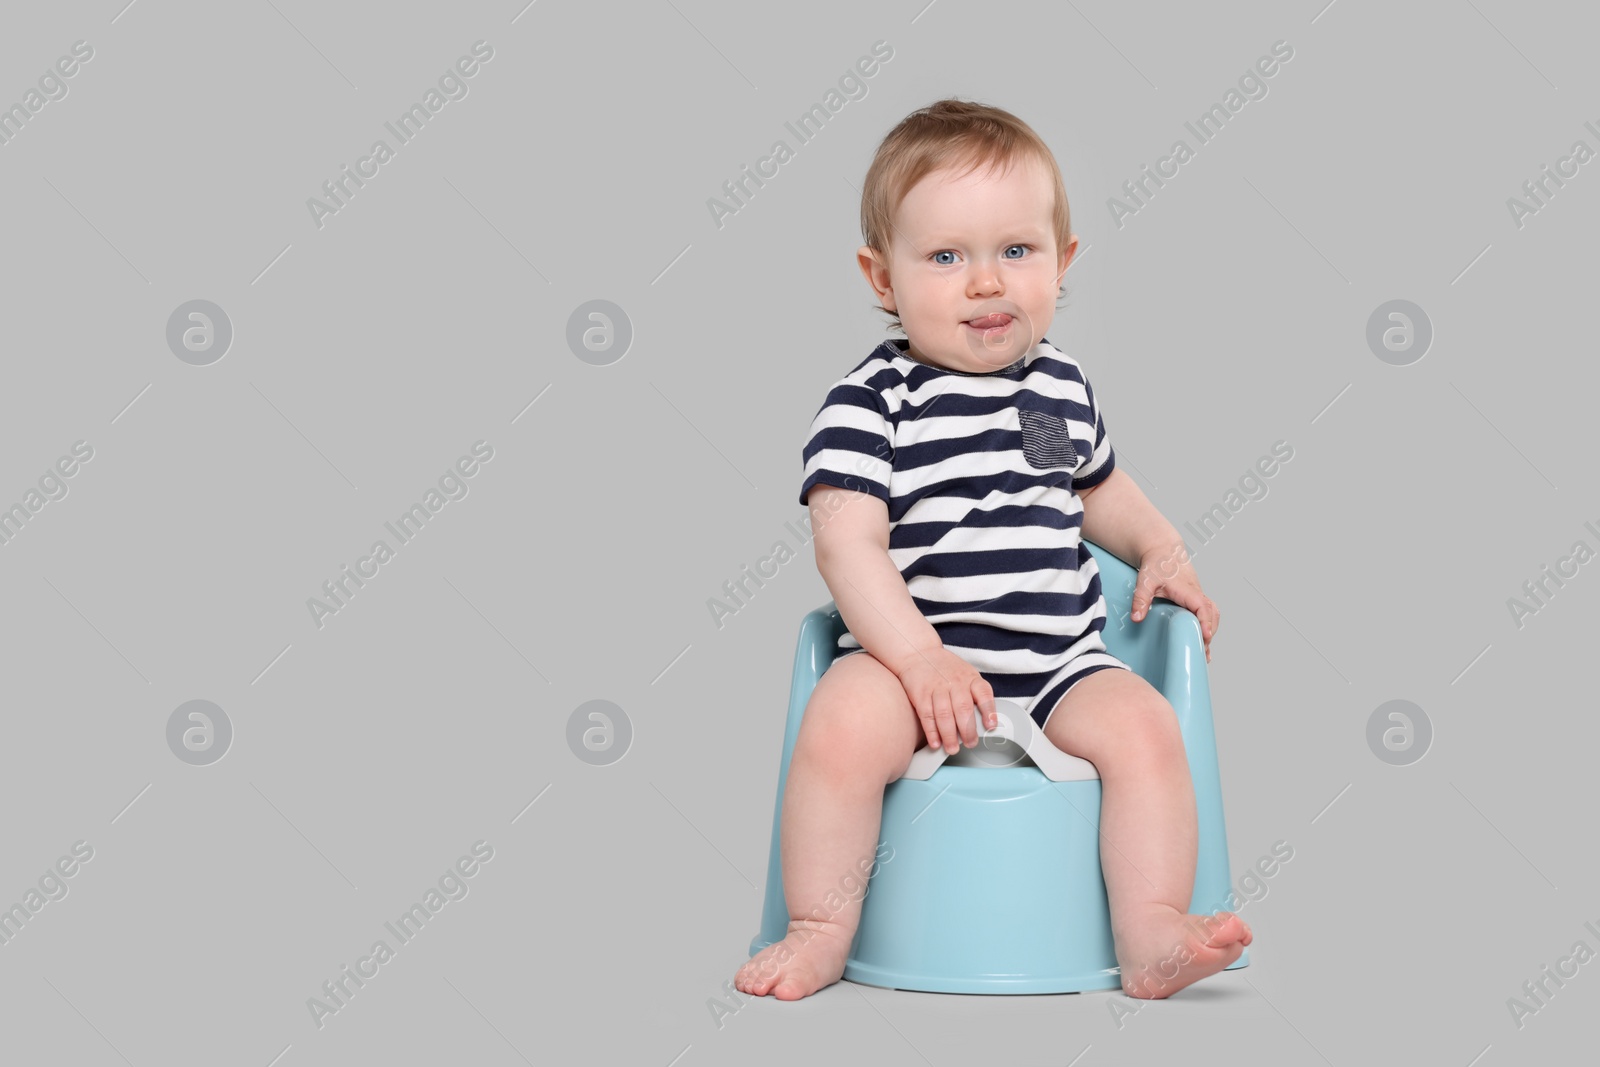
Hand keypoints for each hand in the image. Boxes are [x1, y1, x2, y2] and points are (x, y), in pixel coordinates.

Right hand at [891, 647, 997, 754]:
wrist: (918, 652)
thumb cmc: (945, 669)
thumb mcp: (966, 674)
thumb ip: (975, 694)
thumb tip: (986, 721)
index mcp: (970, 678)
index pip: (984, 693)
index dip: (989, 711)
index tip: (991, 726)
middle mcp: (955, 682)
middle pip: (963, 708)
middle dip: (968, 730)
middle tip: (970, 744)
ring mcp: (937, 687)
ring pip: (944, 714)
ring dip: (949, 735)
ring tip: (952, 748)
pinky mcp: (920, 694)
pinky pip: (927, 715)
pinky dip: (931, 731)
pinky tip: (936, 742)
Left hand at [1132, 544, 1219, 661]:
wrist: (1163, 551)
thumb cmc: (1157, 564)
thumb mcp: (1145, 581)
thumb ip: (1141, 599)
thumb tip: (1136, 618)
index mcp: (1188, 590)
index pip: (1203, 607)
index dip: (1206, 622)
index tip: (1206, 636)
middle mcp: (1197, 594)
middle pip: (1212, 614)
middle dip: (1209, 631)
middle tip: (1202, 650)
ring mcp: (1198, 596)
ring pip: (1212, 614)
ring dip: (1211, 630)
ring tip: (1204, 650)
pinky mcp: (1195, 599)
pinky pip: (1207, 613)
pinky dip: (1208, 625)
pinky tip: (1204, 640)